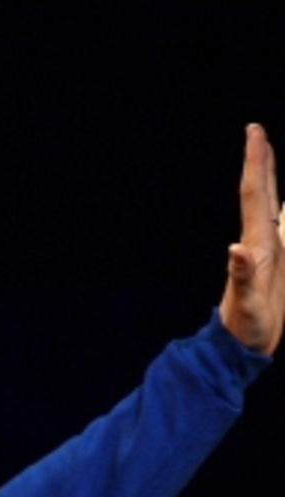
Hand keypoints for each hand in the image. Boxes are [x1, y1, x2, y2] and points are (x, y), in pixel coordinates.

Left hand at [219, 122, 283, 355]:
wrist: (241, 348)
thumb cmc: (244, 328)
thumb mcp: (246, 304)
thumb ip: (243, 276)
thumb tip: (235, 249)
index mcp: (257, 243)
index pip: (255, 193)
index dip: (256, 161)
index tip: (254, 131)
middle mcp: (260, 241)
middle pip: (261, 192)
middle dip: (261, 160)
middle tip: (257, 131)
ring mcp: (269, 251)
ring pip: (273, 205)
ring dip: (273, 178)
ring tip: (271, 155)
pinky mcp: (277, 264)